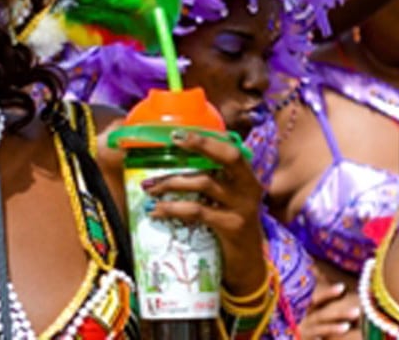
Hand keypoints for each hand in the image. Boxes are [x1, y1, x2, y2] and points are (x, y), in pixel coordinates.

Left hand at [144, 130, 268, 295]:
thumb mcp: (223, 201)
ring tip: (150, 187)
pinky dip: (172, 208)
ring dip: (172, 182)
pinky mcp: (232, 226)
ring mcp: (243, 207)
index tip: (179, 133)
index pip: (231, 149)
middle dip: (200, 145)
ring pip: (204, 183)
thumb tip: (173, 161)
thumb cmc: (228, 226)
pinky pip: (197, 211)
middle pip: (228, 157)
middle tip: (172, 141)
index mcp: (246, 178)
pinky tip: (156, 211)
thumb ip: (209, 181)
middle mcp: (249, 188)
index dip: (207, 138)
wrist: (246, 266)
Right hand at [300, 280, 360, 338]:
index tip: (342, 287)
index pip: (317, 299)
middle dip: (339, 313)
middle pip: (321, 315)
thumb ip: (327, 305)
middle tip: (357, 311)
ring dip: (332, 328)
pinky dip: (316, 339)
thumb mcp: (319, 315)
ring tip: (347, 326)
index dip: (328, 293)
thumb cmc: (315, 327)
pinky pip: (312, 339)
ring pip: (318, 329)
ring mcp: (306, 332)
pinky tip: (321, 339)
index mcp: (310, 311)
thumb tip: (338, 286)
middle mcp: (307, 320)